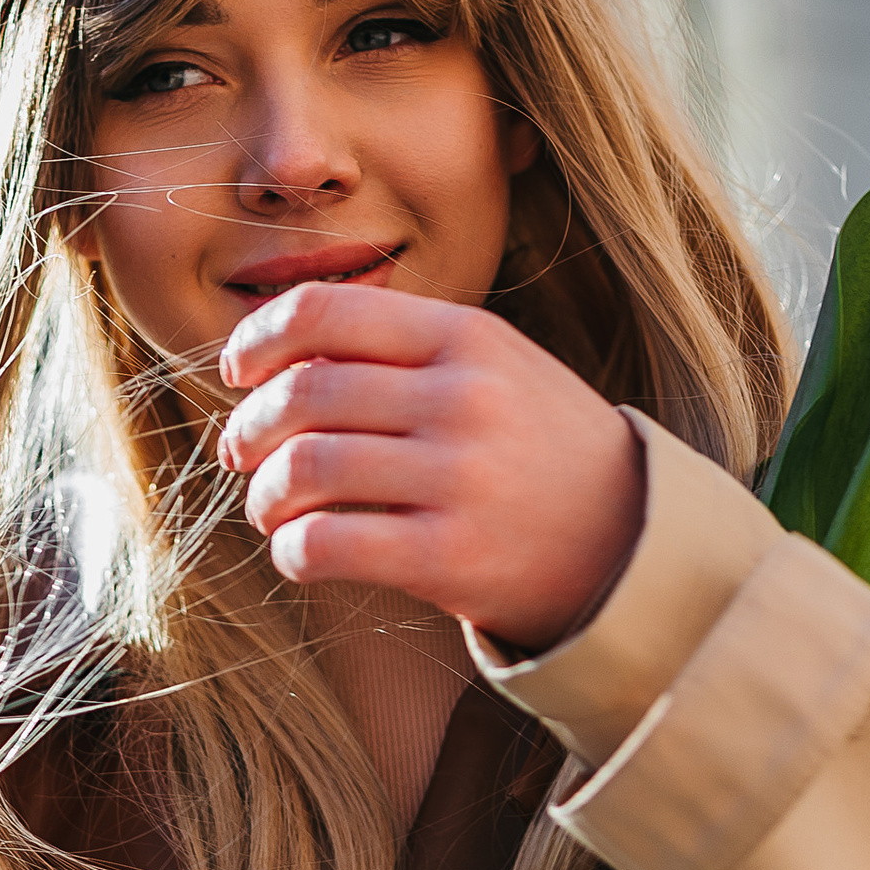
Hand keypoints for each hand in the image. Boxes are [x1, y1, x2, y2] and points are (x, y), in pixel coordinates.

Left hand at [216, 284, 643, 648]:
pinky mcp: (448, 557)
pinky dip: (291, 549)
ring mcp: (458, 479)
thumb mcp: (495, 365)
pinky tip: (301, 551)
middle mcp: (462, 398)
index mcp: (466, 336)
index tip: (238, 372)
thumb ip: (403, 348)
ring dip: (264, 495)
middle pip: (300, 395)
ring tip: (273, 508)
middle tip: (243, 454)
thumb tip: (280, 360)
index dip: (258, 340)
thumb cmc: (539, 449)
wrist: (631, 541)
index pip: (323, 311)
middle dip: (249, 429)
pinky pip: (324, 544)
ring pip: (301, 469)